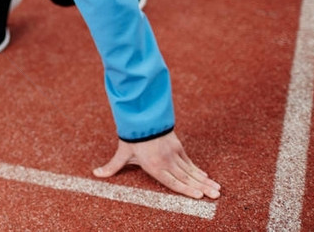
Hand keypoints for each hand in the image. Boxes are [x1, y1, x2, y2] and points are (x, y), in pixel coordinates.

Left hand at [93, 131, 220, 199]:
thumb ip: (112, 166)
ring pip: (191, 170)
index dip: (186, 190)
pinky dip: (198, 169)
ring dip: (204, 180)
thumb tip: (96, 174)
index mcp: (154, 166)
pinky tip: (206, 176)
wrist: (142, 115)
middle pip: (187, 178)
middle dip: (202, 188)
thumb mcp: (122, 153)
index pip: (173, 182)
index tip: (199, 197)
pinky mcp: (178, 146)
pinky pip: (190, 161)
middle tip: (216, 196)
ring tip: (217, 190)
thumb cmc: (131, 137)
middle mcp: (166, 161)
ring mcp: (174, 153)